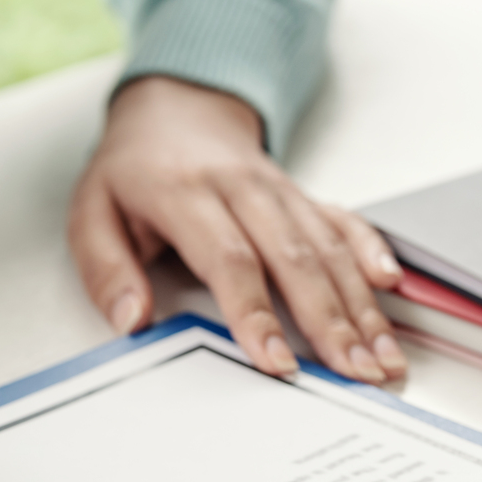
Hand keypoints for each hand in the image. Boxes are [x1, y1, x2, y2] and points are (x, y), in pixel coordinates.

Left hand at [67, 75, 406, 382]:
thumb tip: (130, 320)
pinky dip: (371, 250)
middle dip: (330, 320)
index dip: (255, 313)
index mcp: (185, 193)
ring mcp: (279, 189)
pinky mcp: (302, 194)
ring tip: (383, 356)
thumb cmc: (131, 172)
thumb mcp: (91, 213)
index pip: (229, 258)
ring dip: (360, 304)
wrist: (173, 109)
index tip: (277, 361)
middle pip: (294, 257)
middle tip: (355, 372)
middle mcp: (242, 187)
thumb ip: (106, 269)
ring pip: (327, 246)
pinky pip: (344, 220)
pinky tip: (390, 285)